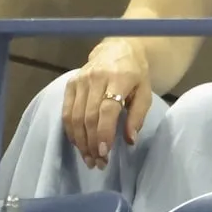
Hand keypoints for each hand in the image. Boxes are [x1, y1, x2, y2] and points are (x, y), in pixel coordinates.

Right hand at [63, 38, 151, 169]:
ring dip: (81, 141)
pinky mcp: (70, 84)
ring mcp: (81, 80)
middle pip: (89, 116)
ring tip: (88, 158)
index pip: (107, 109)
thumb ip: (138, 115)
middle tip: (97, 162)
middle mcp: (96, 78)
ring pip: (76, 117)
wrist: (119, 50)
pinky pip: (66, 112)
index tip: (104, 153)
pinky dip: (71, 130)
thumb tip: (130, 140)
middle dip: (92, 143)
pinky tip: (78, 143)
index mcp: (119, 78)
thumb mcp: (145, 92)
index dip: (104, 133)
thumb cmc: (136, 74)